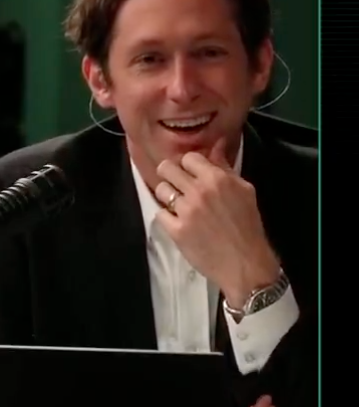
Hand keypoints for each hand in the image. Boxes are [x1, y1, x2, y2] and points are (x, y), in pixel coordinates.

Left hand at [153, 141, 281, 306]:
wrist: (245, 262)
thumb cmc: (247, 225)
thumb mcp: (244, 191)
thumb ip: (225, 167)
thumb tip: (216, 144)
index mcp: (217, 179)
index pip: (188, 157)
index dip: (187, 165)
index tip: (190, 174)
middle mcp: (199, 191)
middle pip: (166, 169)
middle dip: (170, 175)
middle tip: (177, 185)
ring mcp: (185, 211)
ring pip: (160, 189)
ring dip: (167, 195)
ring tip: (178, 204)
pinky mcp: (175, 230)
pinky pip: (159, 213)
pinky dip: (167, 216)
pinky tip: (178, 221)